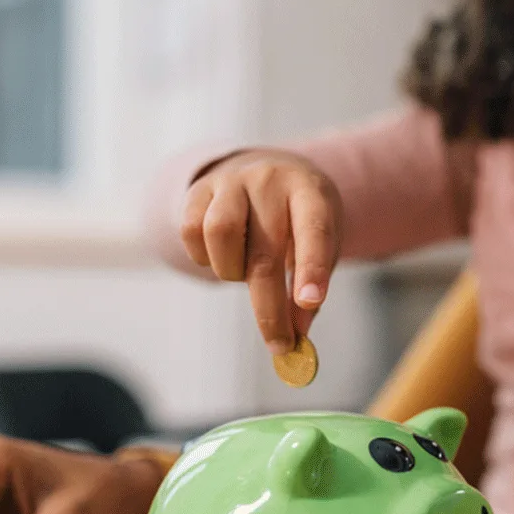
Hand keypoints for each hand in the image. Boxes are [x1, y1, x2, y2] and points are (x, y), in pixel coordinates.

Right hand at [180, 150, 342, 354]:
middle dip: (270, 309)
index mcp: (310, 192)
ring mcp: (232, 181)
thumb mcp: (322, 243)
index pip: (314, 230)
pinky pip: (191, 232)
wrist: (269, 168)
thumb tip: (298, 336)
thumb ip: (312, 287)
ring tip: (245, 272)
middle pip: (264, 254)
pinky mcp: (200, 189)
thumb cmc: (300, 218)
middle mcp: (270, 181)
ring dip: (232, 272)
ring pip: (220, 235)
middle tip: (280, 345)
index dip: (311, 268)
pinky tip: (222, 254)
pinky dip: (205, 257)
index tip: (309, 304)